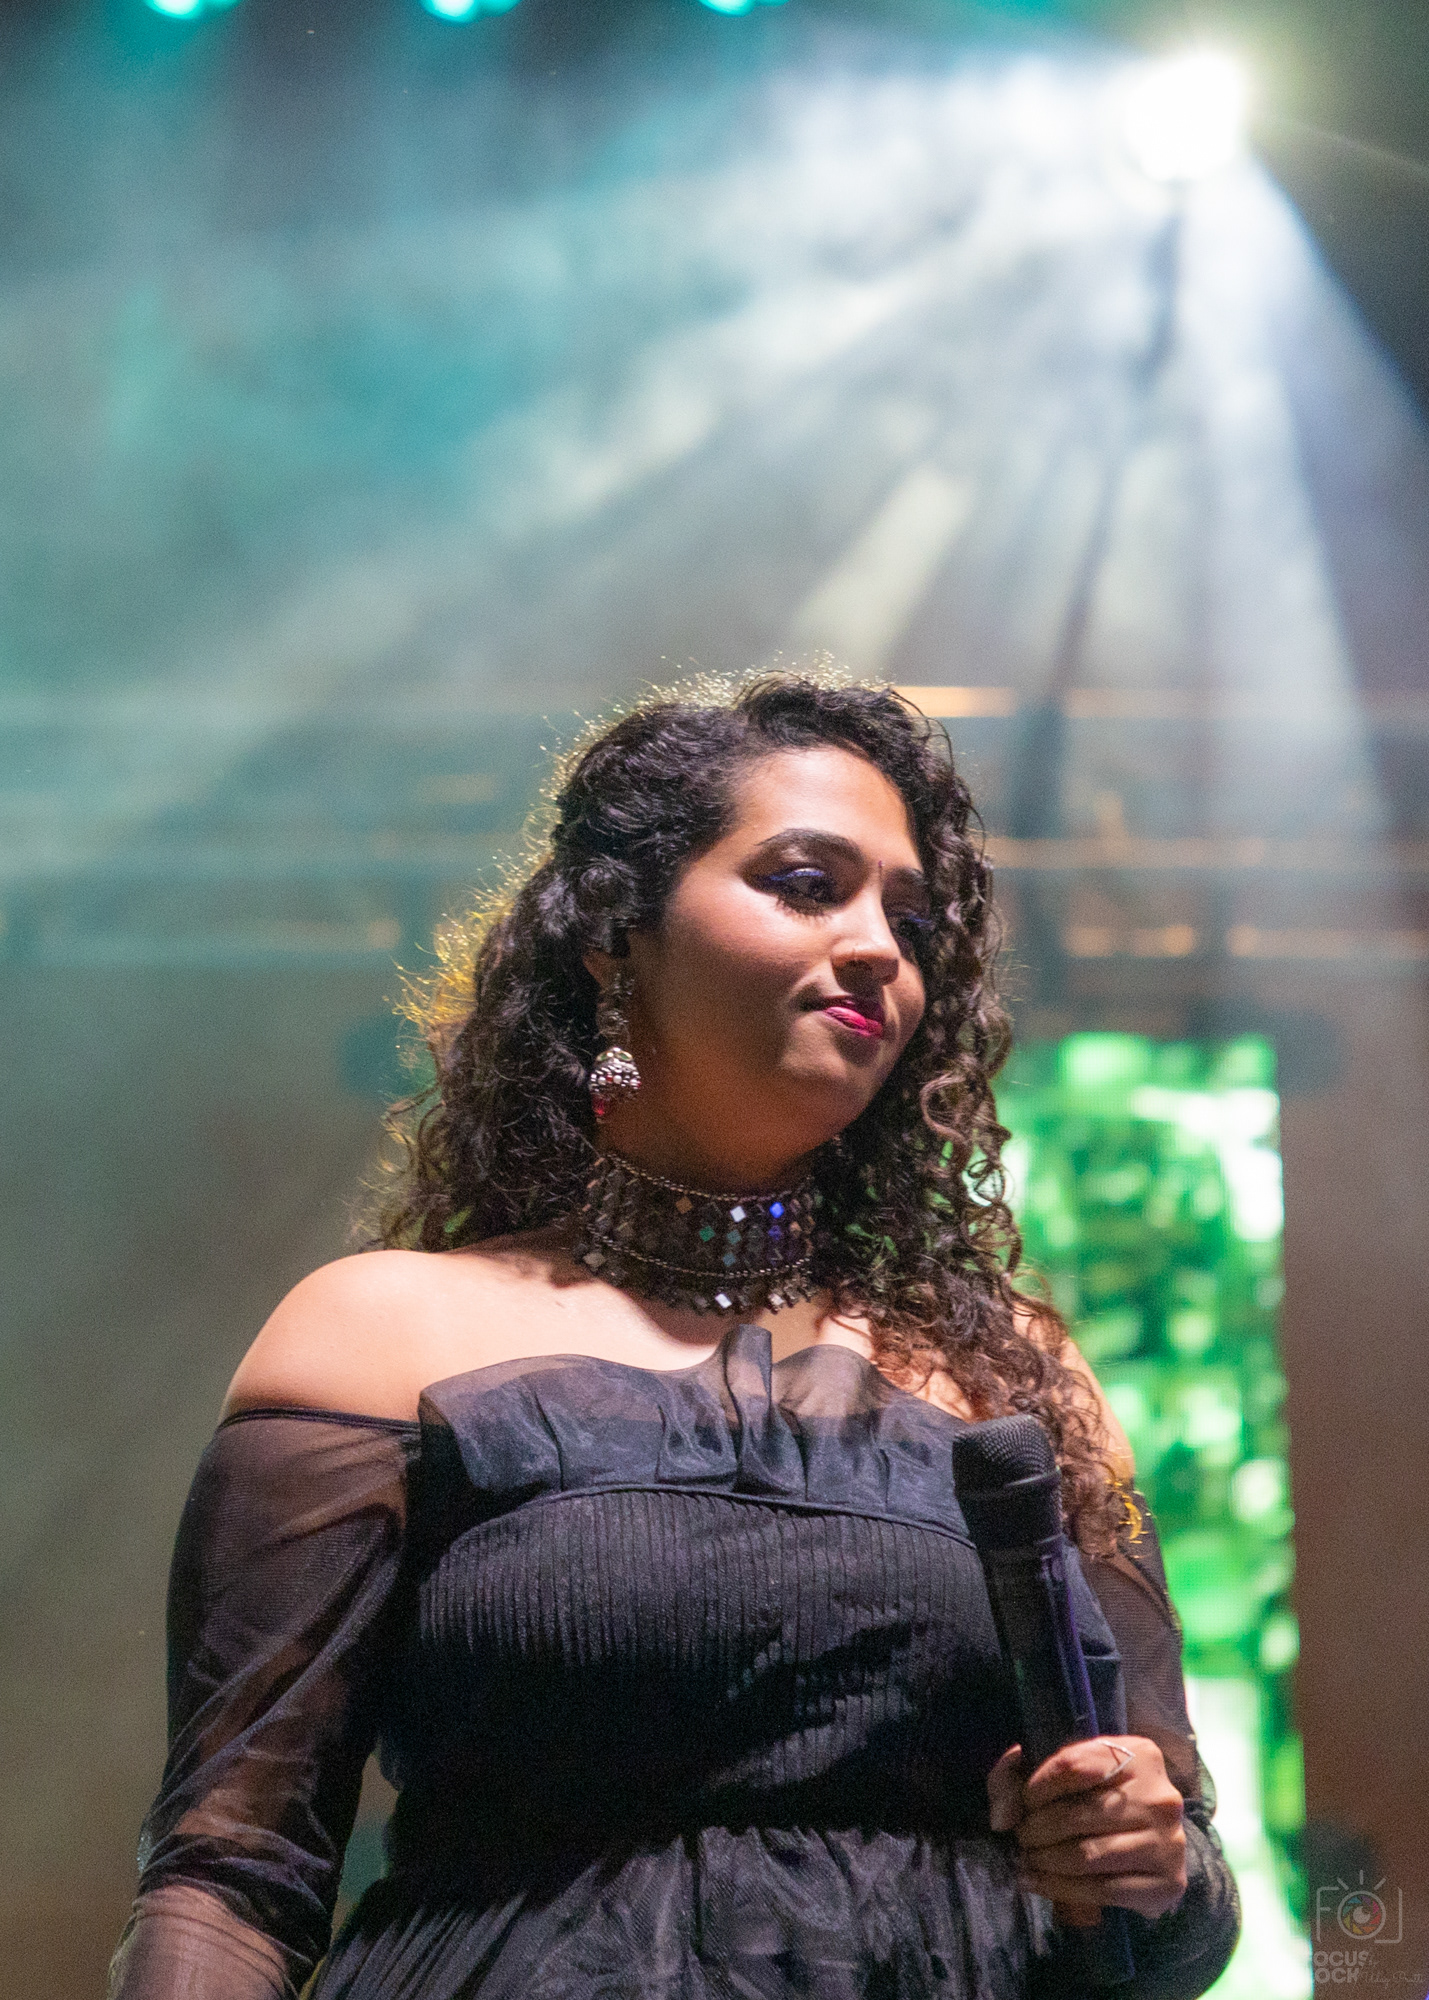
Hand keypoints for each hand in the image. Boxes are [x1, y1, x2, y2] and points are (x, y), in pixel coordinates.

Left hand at [987, 1735, 1187, 1925]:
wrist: (1151, 1843)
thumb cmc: (1099, 1798)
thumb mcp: (1063, 1771)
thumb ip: (1016, 1776)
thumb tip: (1001, 1817)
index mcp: (1139, 1754)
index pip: (1073, 1765)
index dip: (1036, 1787)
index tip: (1022, 1803)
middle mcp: (1160, 1796)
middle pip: (1077, 1815)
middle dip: (1036, 1830)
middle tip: (1021, 1839)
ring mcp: (1168, 1841)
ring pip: (1088, 1855)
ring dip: (1046, 1862)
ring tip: (1028, 1860)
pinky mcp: (1167, 1882)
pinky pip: (1103, 1890)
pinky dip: (1061, 1890)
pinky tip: (1040, 1883)